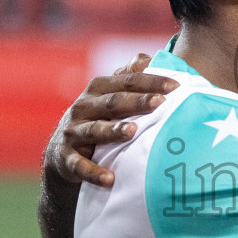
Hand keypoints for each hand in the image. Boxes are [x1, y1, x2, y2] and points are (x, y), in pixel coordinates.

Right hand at [42, 54, 176, 187]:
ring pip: (95, 130)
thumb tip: (147, 58)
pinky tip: (110, 178)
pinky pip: (79, 166)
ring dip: (113, 131)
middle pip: (113, 102)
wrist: (61, 152)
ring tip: (133, 131)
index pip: (127, 82)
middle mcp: (83, 107)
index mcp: (98, 89)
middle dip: (137, 102)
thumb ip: (127, 78)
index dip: (151, 82)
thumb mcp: (109, 97)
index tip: (176, 86)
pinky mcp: (66, 157)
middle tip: (159, 103)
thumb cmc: (97, 119)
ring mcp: (73, 132)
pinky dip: (93, 172)